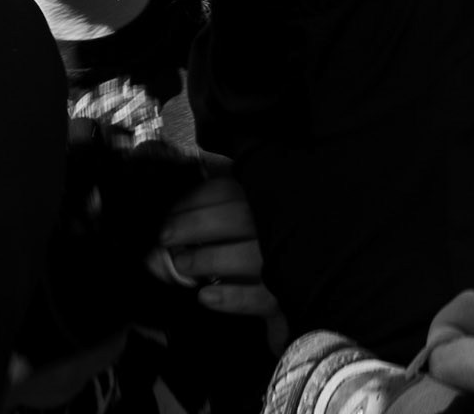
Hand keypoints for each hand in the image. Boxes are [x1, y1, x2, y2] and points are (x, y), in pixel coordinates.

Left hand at [148, 170, 278, 319]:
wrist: (308, 285)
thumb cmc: (264, 240)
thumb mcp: (249, 209)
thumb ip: (224, 194)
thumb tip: (197, 174)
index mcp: (268, 198)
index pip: (230, 189)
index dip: (195, 199)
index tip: (170, 210)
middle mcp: (281, 224)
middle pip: (239, 217)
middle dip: (196, 224)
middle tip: (166, 236)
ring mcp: (287, 260)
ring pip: (249, 256)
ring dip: (208, 259)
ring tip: (182, 264)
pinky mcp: (288, 295)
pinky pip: (260, 297)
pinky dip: (231, 298)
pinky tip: (205, 296)